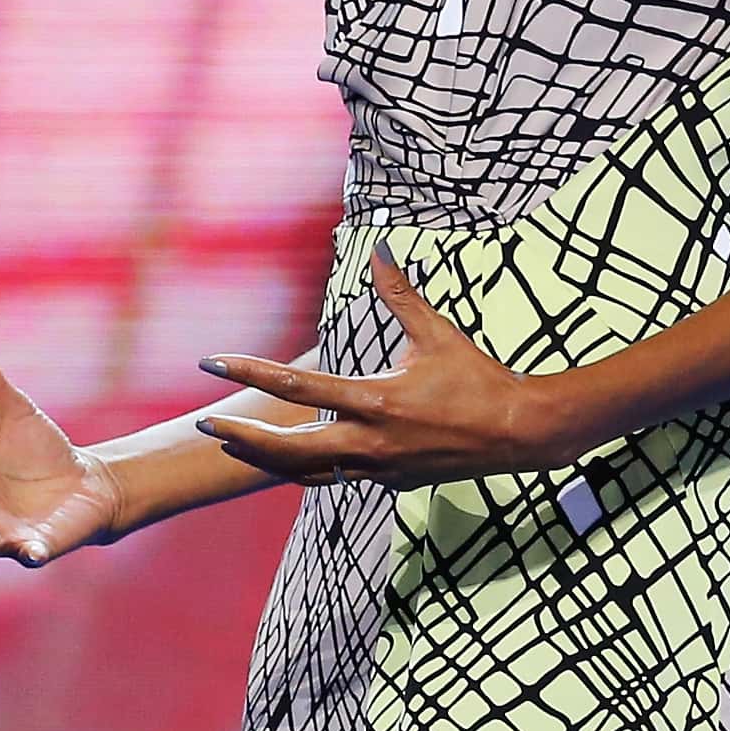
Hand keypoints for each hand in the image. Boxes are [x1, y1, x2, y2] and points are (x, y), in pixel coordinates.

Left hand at [196, 245, 582, 488]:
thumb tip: (379, 248)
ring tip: (236, 447)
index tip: (211, 362)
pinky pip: (338, 479)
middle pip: (288, 450)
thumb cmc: (478, 379)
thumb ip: (401, 294)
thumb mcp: (437, 334)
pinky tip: (292, 461)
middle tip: (208, 427)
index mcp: (375, 402)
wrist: (521, 433)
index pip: (295, 386)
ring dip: (270, 460)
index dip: (248, 372)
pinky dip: (310, 470)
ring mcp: (380, 468)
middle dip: (244, 440)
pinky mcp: (392, 482)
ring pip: (308, 473)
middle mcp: (370, 442)